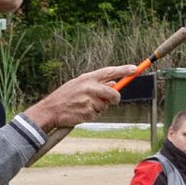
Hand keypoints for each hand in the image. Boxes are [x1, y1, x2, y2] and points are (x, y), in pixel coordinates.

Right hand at [23, 65, 138, 136]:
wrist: (50, 110)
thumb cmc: (65, 96)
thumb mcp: (78, 84)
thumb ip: (96, 83)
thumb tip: (114, 83)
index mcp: (87, 78)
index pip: (109, 71)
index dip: (123, 70)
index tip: (135, 69)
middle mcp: (90, 88)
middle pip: (113, 93)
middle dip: (115, 98)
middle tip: (112, 101)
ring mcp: (89, 101)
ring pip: (104, 106)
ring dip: (98, 108)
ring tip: (84, 106)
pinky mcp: (88, 113)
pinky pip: (97, 115)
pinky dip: (91, 115)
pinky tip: (80, 112)